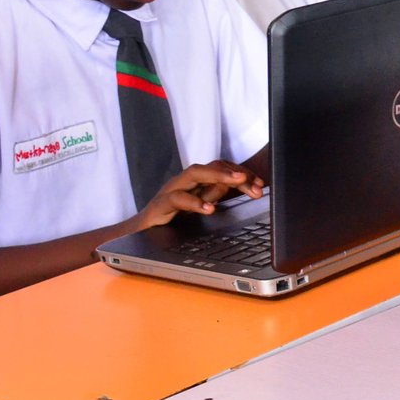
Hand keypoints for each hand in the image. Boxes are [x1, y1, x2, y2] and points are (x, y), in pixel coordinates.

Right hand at [132, 161, 264, 230]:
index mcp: (197, 181)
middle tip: (255, 182)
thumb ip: (216, 194)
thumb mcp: (199, 205)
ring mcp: (171, 190)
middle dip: (235, 172)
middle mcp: (185, 181)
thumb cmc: (171, 217)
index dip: (243, 173)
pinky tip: (209, 209)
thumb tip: (242, 185)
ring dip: (219, 175)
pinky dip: (194, 202)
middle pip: (213, 166)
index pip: (223, 168)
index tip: (261, 184)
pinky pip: (176, 199)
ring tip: (238, 181)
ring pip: (194, 173)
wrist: (138, 232)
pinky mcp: (159, 205)